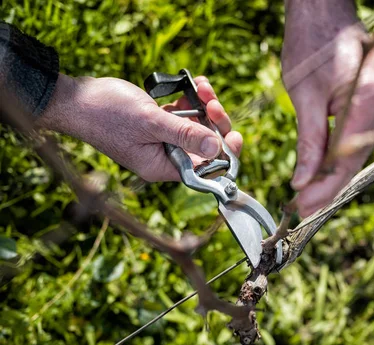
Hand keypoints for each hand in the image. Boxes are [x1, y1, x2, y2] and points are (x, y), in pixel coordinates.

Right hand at [37, 74, 241, 181]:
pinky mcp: (157, 124)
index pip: (204, 170)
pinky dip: (191, 100)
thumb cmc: (107, 113)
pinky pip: (182, 115)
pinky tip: (194, 84)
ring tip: (202, 87)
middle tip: (212, 102)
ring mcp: (160, 140)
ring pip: (196, 128)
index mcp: (162, 167)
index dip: (224, 154)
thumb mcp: (151, 123)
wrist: (75, 98)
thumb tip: (217, 148)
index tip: (235, 136)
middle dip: (214, 124)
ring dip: (204, 106)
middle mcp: (164, 157)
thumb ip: (185, 135)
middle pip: (204, 147)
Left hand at [282, 0, 373, 216]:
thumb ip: (309, 142)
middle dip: (328, 184)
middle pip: (356, 156)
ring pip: (358, 149)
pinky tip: (322, 171)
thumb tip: (303, 183)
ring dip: (334, 172)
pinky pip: (360, 135)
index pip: (347, 156)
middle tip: (302, 209)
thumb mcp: (303, 95)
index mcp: (370, 97)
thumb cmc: (311, 44)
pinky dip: (340, 153)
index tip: (302, 207)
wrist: (325, 11)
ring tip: (308, 196)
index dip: (325, 187)